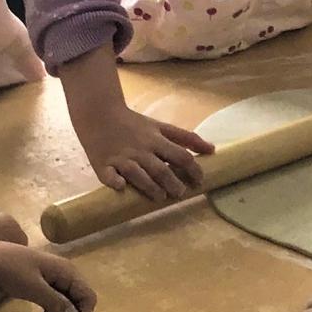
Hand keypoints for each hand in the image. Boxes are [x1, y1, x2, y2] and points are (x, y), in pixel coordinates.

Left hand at [0, 238, 98, 311]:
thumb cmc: (7, 269)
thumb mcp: (32, 287)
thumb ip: (55, 302)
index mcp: (65, 271)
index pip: (87, 297)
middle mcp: (62, 274)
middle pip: (77, 302)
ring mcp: (50, 280)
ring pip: (64, 305)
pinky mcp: (39, 285)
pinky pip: (52, 304)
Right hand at [72, 102, 213, 201]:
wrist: (99, 114)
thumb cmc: (134, 124)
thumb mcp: (161, 127)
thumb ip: (186, 138)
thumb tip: (212, 149)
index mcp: (156, 140)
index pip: (180, 155)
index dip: (193, 169)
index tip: (200, 181)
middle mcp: (140, 149)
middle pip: (160, 168)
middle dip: (173, 182)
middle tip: (181, 193)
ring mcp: (121, 157)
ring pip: (138, 174)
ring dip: (150, 186)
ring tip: (160, 197)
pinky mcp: (103, 164)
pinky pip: (108, 175)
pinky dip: (115, 181)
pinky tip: (121, 187)